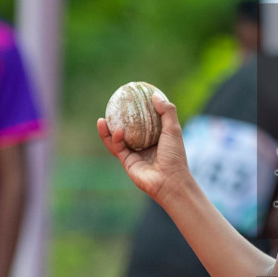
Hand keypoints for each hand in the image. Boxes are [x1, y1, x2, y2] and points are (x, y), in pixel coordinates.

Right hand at [98, 90, 189, 204]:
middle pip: (127, 130)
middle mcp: (144, 146)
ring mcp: (134, 155)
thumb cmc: (175, 156)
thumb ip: (167, 112)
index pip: (143, 121)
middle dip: (116, 120)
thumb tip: (155, 95)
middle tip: (110, 107)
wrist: (170, 181)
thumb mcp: (174, 130)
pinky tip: (116, 129)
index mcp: (155, 138)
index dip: (136, 111)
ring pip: (117, 140)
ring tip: (102, 119)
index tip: (129, 98)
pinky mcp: (127, 163)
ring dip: (108, 130)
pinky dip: (115, 139)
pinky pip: (118, 149)